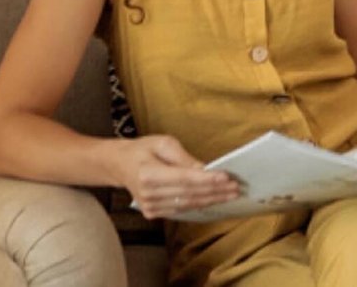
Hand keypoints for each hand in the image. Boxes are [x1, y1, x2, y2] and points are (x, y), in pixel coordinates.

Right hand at [111, 134, 240, 218]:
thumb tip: (206, 169)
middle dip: (215, 191)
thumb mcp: (164, 143)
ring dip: (212, 199)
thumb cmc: (144, 149)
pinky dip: (200, 204)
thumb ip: (184, 158)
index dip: (207, 180)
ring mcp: (150, 207)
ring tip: (231, 193)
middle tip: (236, 186)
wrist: (120, 165)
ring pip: (187, 205)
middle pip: (189, 194)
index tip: (227, 177)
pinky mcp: (153, 213)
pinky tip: (215, 200)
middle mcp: (148, 195)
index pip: (184, 179)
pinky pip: (181, 210)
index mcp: (149, 174)